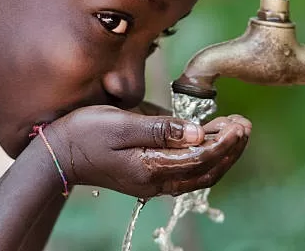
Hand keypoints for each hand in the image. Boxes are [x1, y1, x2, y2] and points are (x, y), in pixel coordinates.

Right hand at [40, 106, 250, 197]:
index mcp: (151, 168)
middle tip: (245, 125)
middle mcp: (156, 181)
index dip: (224, 142)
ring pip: (200, 174)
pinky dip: (206, 157)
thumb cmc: (86, 133)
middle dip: (230, 149)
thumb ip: (161, 129)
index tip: (239, 124)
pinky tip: (213, 138)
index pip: (201, 159)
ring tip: (236, 130)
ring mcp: (154, 181)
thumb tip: (197, 133)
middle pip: (206, 171)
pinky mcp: (150, 175)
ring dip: (221, 154)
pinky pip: (187, 170)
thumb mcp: (122, 124)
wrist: (59, 154)